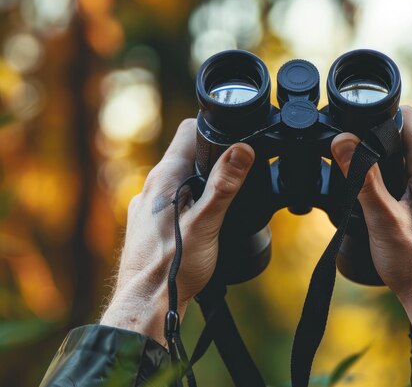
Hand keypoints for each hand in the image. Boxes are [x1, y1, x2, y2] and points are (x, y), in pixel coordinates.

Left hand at [100, 119, 254, 345]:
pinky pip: (173, 202)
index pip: (188, 131)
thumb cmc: (172, 267)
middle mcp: (151, 187)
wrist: (146, 305)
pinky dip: (190, 203)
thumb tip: (242, 149)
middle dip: (212, 159)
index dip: (214, 130)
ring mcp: (146, 206)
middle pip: (186, 156)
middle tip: (238, 172)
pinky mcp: (148, 225)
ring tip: (223, 201)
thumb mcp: (207, 223)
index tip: (235, 138)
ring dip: (201, 183)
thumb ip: (225, 185)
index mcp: (164, 177)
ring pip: (179, 181)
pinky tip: (203, 223)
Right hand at [331, 106, 411, 346]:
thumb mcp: (380, 217)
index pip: (411, 124)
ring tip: (383, 203)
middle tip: (366, 174)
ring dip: (403, 179)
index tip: (367, 121)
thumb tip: (344, 140)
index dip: (387, 118)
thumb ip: (362, 176)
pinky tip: (403, 220)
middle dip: (390, 155)